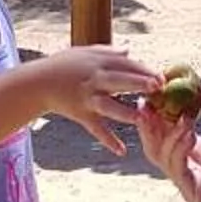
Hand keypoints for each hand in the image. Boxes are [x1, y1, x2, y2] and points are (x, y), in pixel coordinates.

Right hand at [22, 46, 156, 154]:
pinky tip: (121, 151)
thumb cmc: (62, 65)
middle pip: (120, 80)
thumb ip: (108, 53)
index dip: (144, 69)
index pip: (125, 64)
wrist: (37, 83)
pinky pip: (95, 128)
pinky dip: (107, 140)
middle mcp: (94, 79)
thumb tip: (129, 50)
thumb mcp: (84, 53)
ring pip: (108, 106)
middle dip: (139, 82)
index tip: (163, 76)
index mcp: (98, 62)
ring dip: (124, 112)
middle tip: (159, 86)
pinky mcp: (81, 114)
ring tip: (141, 118)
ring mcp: (87, 98)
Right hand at [145, 86, 200, 201]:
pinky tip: (188, 134)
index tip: (155, 92)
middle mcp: (194, 167)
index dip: (161, 112)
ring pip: (162, 157)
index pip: (172, 130)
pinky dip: (178, 150)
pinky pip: (177, 170)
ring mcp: (193, 182)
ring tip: (180, 117)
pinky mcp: (196, 195)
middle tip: (147, 103)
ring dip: (167, 134)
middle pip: (158, 144)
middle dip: (150, 123)